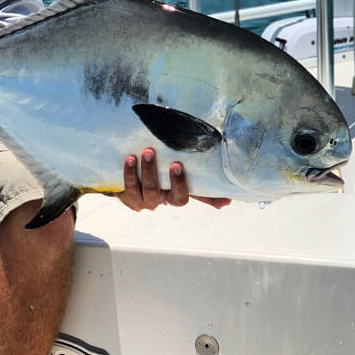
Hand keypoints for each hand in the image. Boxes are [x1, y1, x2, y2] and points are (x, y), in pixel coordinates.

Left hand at [117, 147, 231, 211]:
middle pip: (155, 193)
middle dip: (153, 173)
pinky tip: (129, 159)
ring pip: (140, 189)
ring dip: (139, 171)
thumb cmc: (166, 178)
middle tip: (151, 152)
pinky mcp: (126, 196)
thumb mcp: (184, 182)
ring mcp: (140, 200)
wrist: (137, 180)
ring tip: (140, 153)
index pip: (180, 198)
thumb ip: (203, 189)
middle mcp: (157, 201)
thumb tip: (228, 201)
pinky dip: (128, 173)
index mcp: (173, 197)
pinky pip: (126, 187)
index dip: (178, 184)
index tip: (177, 165)